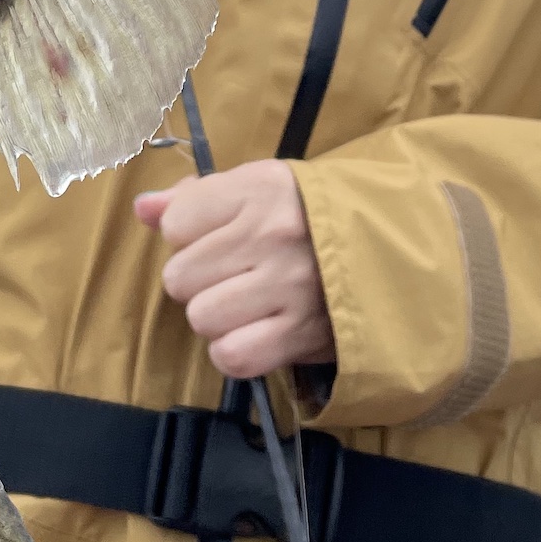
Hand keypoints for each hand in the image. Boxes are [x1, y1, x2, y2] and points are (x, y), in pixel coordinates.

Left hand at [135, 159, 334, 379]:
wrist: (397, 248)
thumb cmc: (316, 214)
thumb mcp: (262, 185)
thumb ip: (198, 197)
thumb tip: (143, 209)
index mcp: (260, 189)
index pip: (176, 223)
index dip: (189, 235)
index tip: (219, 237)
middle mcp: (271, 236)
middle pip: (180, 277)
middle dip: (199, 280)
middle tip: (233, 275)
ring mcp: (288, 287)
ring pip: (202, 317)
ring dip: (216, 318)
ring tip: (246, 304)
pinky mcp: (302, 334)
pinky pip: (232, 356)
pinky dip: (235, 351)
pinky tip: (254, 333)